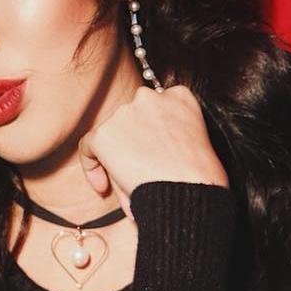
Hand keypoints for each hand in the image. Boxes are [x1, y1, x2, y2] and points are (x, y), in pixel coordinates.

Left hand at [77, 84, 228, 220]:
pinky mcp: (105, 134)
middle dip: (134, 145)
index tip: (154, 154)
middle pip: (132, 120)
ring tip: (132, 185)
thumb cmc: (201, 179)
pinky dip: (92, 167)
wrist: (191, 194)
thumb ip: (171, 136)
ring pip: (113, 135)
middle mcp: (150, 97)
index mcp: (179, 97)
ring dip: (119, 158)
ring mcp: (125, 113)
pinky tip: (102, 186)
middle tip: (142, 173)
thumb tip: (147, 153)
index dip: (151, 132)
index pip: (155, 109)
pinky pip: (88, 147)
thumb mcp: (197, 143)